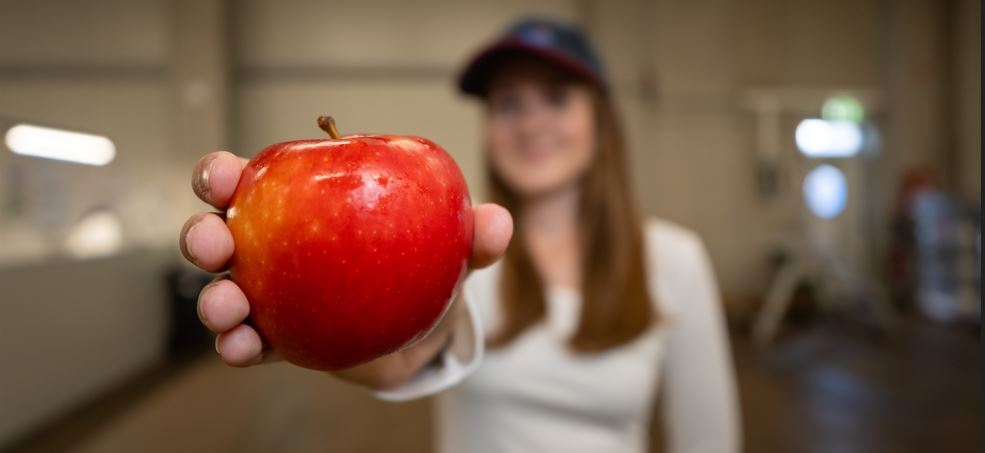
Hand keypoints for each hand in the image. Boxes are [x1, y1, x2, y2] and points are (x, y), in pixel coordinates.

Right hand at [179, 151, 511, 388]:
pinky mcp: (280, 341)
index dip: (223, 174)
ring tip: (228, 306)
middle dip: (202, 233)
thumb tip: (495, 222)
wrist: (424, 332)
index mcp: (302, 208)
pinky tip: (242, 348)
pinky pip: (252, 344)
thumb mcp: (450, 246)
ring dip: (214, 298)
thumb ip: (472, 235)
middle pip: (221, 235)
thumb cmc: (422, 268)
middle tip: (212, 241)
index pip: (251, 182)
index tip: (223, 175)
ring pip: (225, 292)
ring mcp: (271, 296)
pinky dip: (239, 346)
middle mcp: (274, 249)